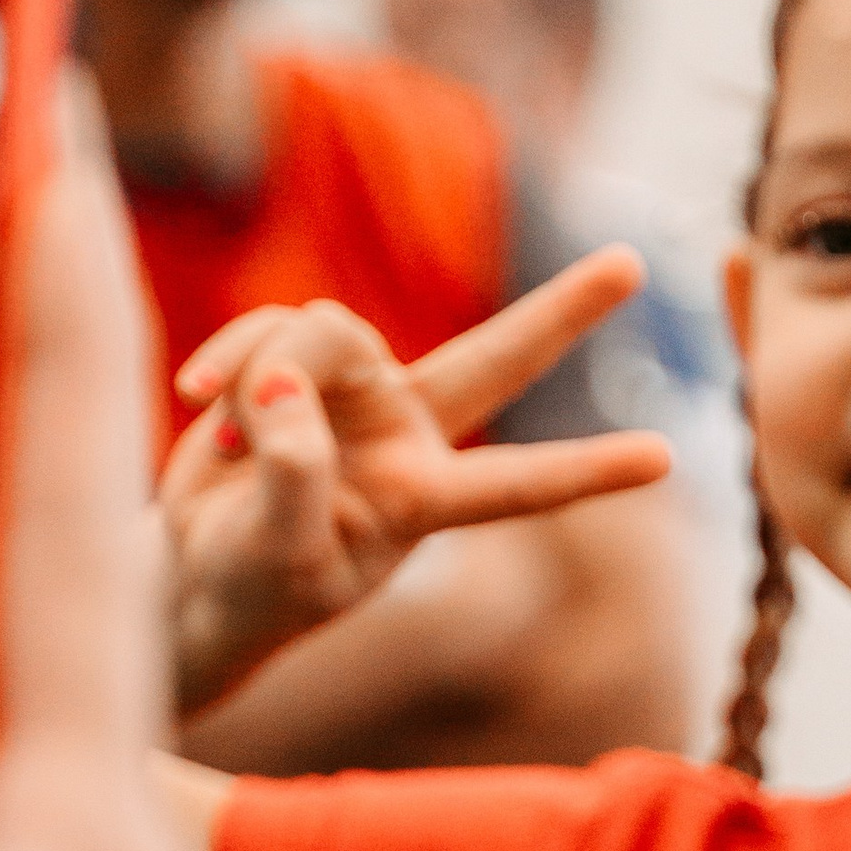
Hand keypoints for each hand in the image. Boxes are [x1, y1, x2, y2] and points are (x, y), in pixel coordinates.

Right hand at [160, 248, 674, 716]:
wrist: (186, 571)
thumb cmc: (247, 587)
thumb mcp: (276, 555)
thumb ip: (292, 475)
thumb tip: (286, 388)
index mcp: (424, 502)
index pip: (518, 484)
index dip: (586, 470)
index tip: (664, 460)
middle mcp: (406, 435)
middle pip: (497, 359)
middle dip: (562, 311)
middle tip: (635, 264)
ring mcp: (355, 394)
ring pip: (329, 328)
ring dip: (266, 368)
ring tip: (230, 434)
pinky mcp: (297, 365)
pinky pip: (268, 326)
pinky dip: (227, 359)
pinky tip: (196, 403)